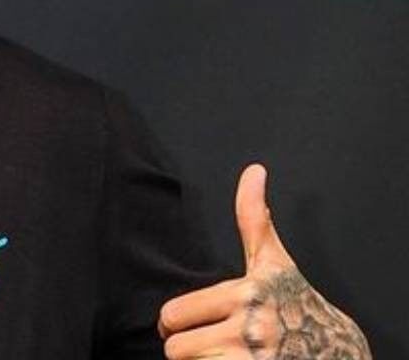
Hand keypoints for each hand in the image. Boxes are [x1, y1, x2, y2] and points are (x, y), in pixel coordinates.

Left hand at [157, 164, 371, 358]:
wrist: (338, 350)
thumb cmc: (298, 303)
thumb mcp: (275, 263)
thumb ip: (255, 221)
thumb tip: (253, 171)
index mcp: (246, 294)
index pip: (174, 314)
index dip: (172, 322)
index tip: (181, 324)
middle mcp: (251, 328)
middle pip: (176, 347)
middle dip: (184, 346)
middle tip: (203, 343)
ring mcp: (254, 359)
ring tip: (223, 356)